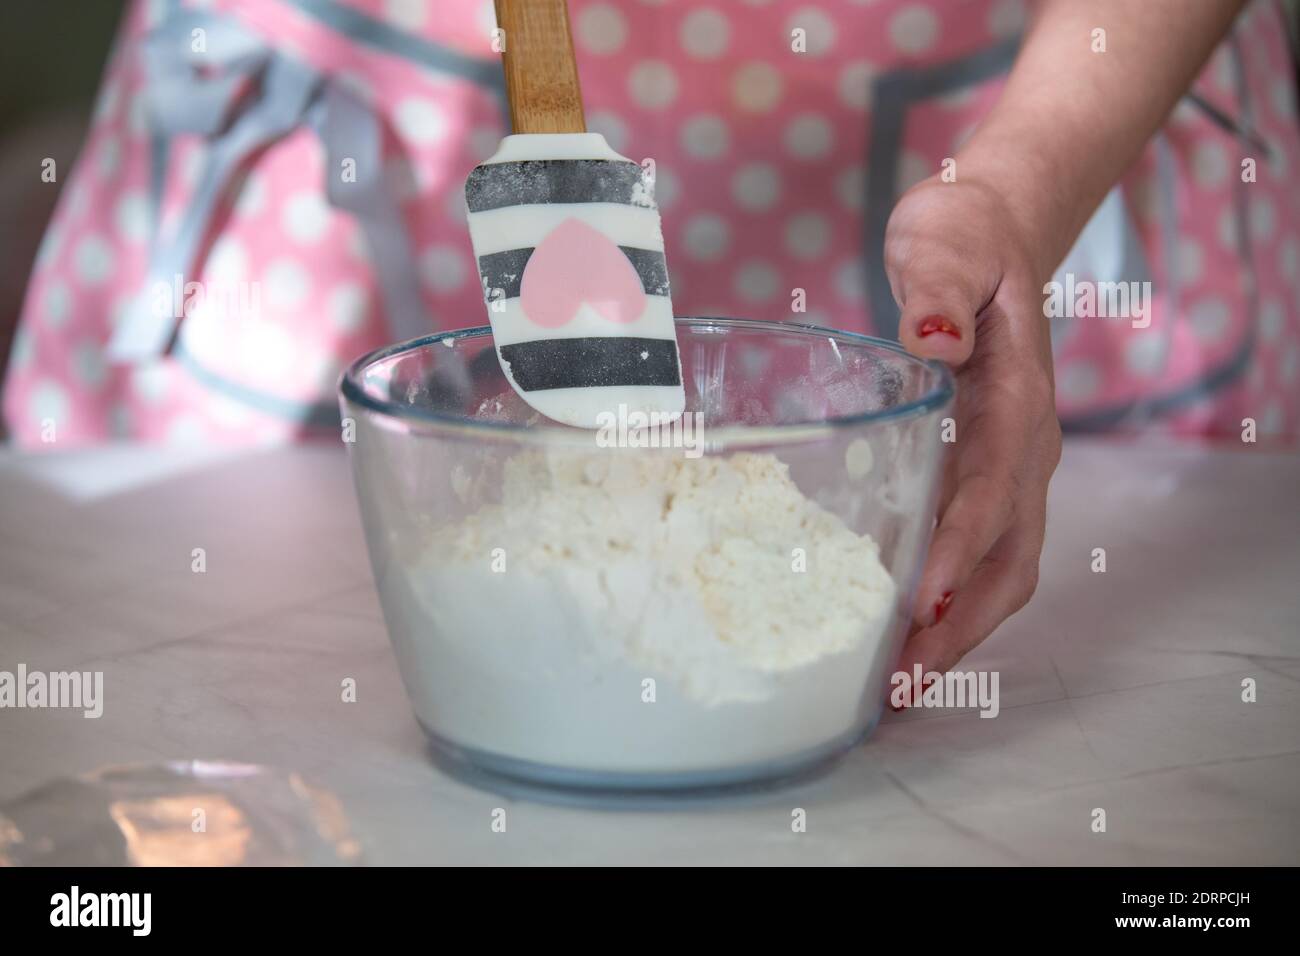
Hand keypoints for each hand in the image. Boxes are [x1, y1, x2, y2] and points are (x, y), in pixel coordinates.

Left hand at [883, 174, 1061, 693]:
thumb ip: (941, 286)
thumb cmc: (965, 235)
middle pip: (1009, 558)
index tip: (921, 605)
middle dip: (959, 627)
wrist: (992, 233)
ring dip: (954, 631)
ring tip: (896, 686)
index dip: (959, 550)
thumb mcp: (949, 241)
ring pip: (999, 569)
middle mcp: (1024, 446)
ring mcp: (1009, 465)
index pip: (994, 488)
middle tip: (900, 685)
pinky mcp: (983, 472)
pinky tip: (897, 631)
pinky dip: (944, 601)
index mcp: (1019, 397)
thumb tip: (935, 339)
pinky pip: (974, 551)